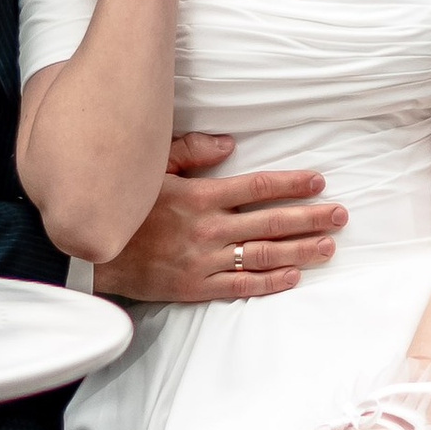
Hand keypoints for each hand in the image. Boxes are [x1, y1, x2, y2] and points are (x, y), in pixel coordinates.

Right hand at [90, 133, 345, 303]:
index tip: (319, 181)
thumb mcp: (151, 170)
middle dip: (310, 217)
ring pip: (263, 255)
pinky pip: (240, 285)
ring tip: (329, 247)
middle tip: (341, 215)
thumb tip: (229, 142)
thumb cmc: (121, 207)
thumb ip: (190, 152)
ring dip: (301, 250)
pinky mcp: (194, 287)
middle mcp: (207, 229)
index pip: (257, 186)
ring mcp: (203, 261)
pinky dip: (269, 281)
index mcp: (199, 196)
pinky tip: (293, 276)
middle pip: (271, 221)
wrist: (89, 253)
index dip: (291, 183)